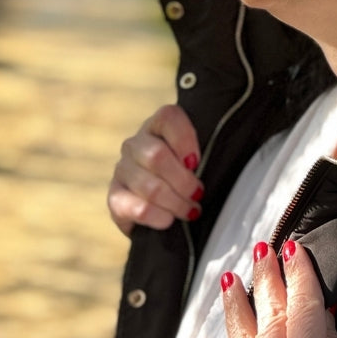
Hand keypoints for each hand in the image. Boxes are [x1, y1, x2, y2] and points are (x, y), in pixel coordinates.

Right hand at [107, 103, 202, 234]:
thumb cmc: (189, 175)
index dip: (185, 139)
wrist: (161, 207)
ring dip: (175, 202)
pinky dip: (157, 216)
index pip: (168, 118)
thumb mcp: (199, 156)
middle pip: (156, 156)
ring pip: (150, 186)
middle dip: (183, 181)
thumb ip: (208, 148)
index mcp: (158, 125)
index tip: (197, 162)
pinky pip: (136, 208)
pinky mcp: (115, 197)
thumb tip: (221, 153)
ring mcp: (122, 169)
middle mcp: (135, 144)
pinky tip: (169, 220)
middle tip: (198, 194)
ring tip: (191, 211)